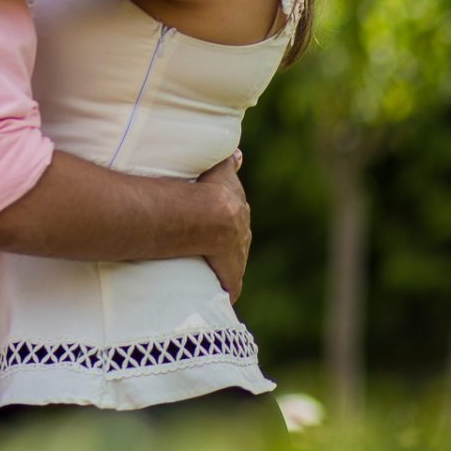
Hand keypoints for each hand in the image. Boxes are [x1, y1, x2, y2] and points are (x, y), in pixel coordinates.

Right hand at [197, 150, 250, 302]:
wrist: (211, 215)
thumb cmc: (208, 189)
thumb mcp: (220, 171)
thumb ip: (229, 162)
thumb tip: (239, 154)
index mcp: (237, 209)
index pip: (236, 215)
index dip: (228, 219)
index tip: (221, 222)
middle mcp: (242, 232)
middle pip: (238, 239)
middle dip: (229, 243)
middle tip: (213, 247)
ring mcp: (238, 254)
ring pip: (234, 262)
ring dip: (225, 266)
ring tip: (210, 270)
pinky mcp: (231, 274)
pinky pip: (230, 286)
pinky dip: (226, 290)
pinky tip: (221, 297)